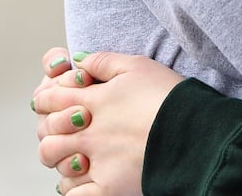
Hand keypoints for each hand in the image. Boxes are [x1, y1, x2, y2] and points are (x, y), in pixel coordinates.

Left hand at [34, 51, 185, 195]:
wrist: (196, 132)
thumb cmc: (170, 98)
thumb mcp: (139, 66)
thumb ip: (104, 61)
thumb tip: (80, 59)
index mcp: (94, 101)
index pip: (51, 99)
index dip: (46, 100)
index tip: (50, 102)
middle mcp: (90, 132)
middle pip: (48, 135)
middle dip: (49, 133)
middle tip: (61, 133)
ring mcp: (98, 161)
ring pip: (58, 165)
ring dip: (61, 161)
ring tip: (74, 158)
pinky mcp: (109, 187)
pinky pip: (76, 195)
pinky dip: (75, 190)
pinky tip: (85, 181)